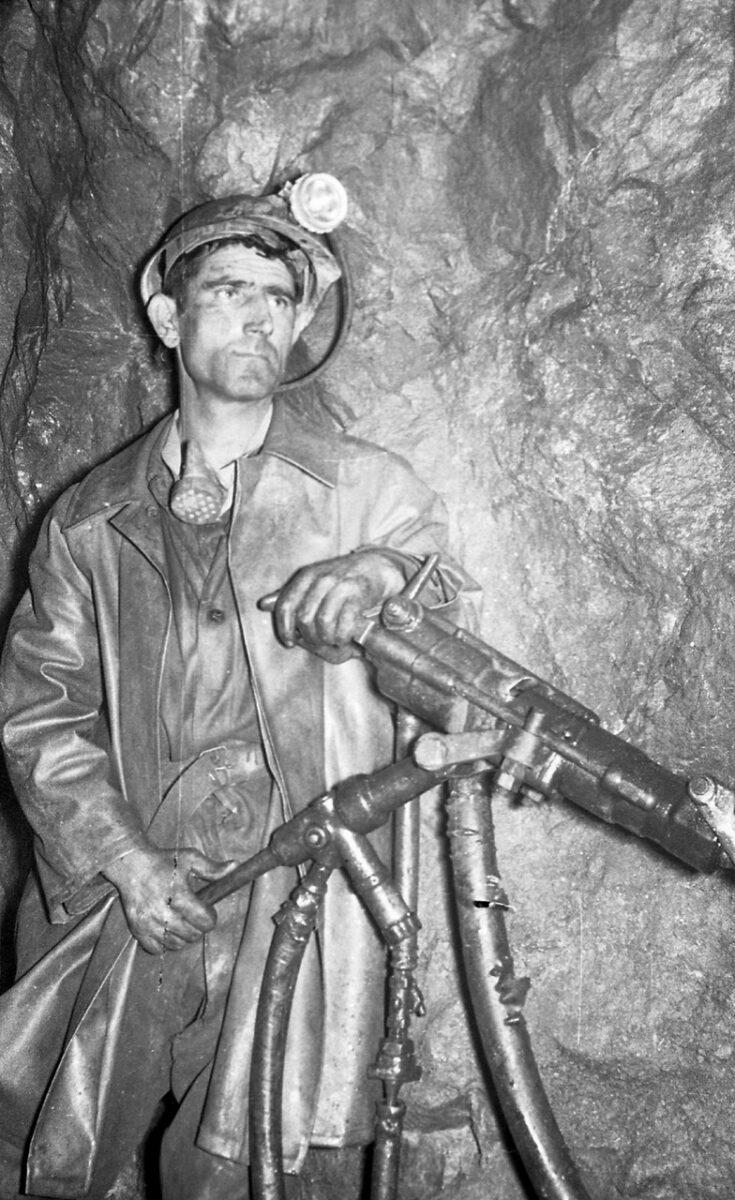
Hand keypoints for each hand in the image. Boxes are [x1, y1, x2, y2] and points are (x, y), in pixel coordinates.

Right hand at [103, 844, 235, 954]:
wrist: (132, 865)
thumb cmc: (164, 861)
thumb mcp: (190, 859)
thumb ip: (213, 868)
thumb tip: (235, 867)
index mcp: (179, 896)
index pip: (205, 922)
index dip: (210, 917)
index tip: (206, 909)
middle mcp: (164, 913)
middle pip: (193, 935)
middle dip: (198, 926)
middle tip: (193, 914)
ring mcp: (149, 924)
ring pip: (177, 944)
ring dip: (182, 936)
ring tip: (180, 920)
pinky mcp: (138, 930)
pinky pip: (158, 949)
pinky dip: (165, 943)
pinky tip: (166, 928)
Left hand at [269, 550, 405, 662]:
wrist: (375, 566)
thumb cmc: (341, 578)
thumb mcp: (312, 581)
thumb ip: (289, 594)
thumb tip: (263, 604)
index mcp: (306, 576)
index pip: (286, 606)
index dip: (284, 629)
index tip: (290, 642)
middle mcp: (321, 579)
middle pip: (304, 619)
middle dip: (310, 637)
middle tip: (319, 643)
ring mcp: (340, 585)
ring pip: (323, 623)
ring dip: (327, 638)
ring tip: (332, 640)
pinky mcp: (359, 594)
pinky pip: (345, 624)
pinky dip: (343, 636)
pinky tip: (344, 637)